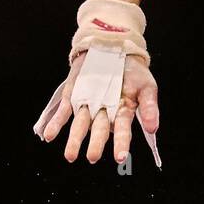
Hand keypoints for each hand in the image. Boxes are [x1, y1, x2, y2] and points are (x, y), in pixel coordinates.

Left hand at [33, 52, 159, 163]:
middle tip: (92, 157)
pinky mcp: (73, 97)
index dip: (121, 143)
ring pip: (80, 125)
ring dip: (74, 140)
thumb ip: (149, 107)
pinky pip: (64, 112)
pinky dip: (56, 123)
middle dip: (96, 143)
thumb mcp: (147, 85)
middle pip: (99, 130)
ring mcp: (87, 105)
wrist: (115, 46)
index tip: (120, 157)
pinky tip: (50, 134)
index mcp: (123, 112)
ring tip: (70, 156)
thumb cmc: (135, 71)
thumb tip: (153, 128)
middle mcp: (104, 112)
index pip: (122, 130)